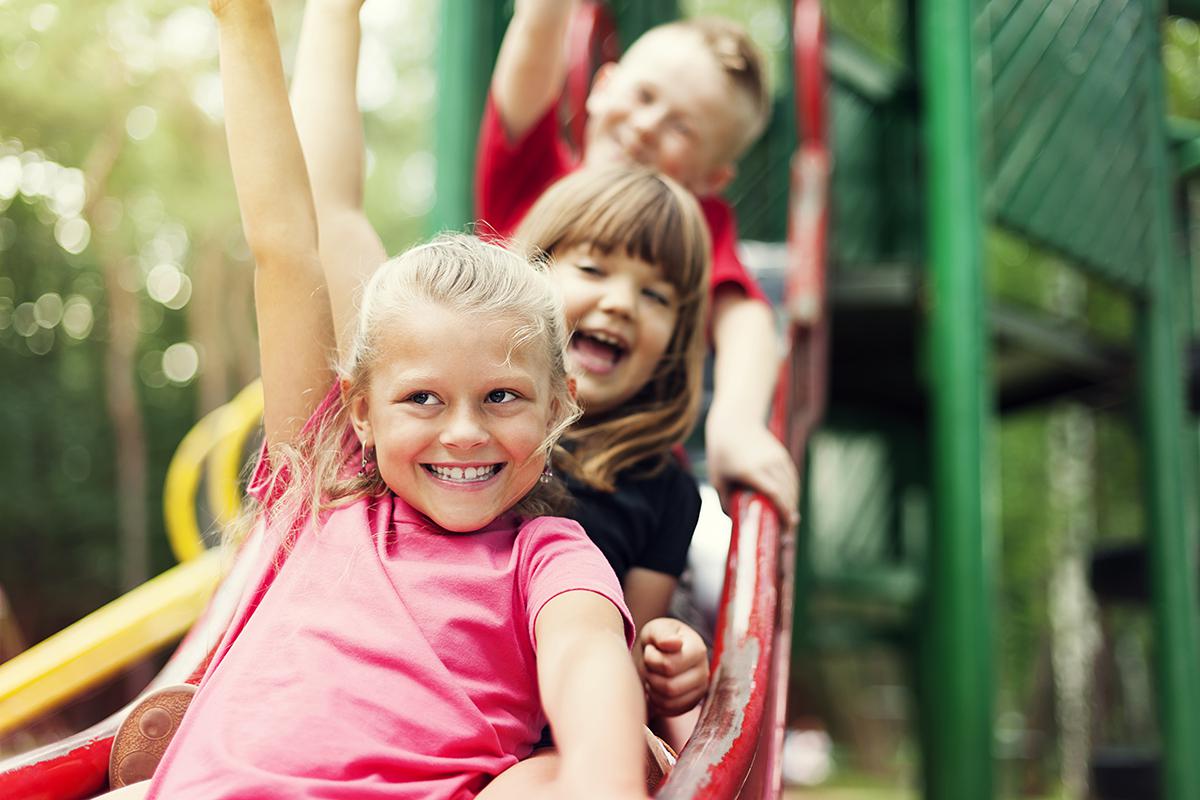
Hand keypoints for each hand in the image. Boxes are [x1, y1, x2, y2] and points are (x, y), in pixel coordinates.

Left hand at [634, 618, 709, 716]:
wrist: (663, 651)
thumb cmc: (659, 638)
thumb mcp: (656, 629)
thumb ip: (662, 634)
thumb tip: (674, 643)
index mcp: (698, 649)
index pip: (669, 665)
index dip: (651, 659)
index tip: (650, 649)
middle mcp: (704, 672)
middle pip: (669, 687)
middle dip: (650, 676)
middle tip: (647, 664)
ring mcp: (699, 690)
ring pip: (668, 701)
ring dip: (652, 688)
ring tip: (652, 673)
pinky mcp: (692, 703)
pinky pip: (669, 710)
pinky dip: (655, 700)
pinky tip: (655, 686)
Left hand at [705, 413, 798, 527]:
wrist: (733, 422)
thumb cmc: (721, 452)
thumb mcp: (717, 478)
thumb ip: (724, 501)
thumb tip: (734, 521)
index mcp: (751, 470)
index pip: (775, 494)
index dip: (784, 512)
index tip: (786, 527)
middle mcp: (767, 463)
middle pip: (787, 493)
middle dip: (790, 513)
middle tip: (786, 532)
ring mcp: (777, 457)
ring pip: (792, 485)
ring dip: (792, 503)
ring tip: (788, 520)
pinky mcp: (781, 454)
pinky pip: (791, 476)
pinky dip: (793, 491)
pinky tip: (789, 502)